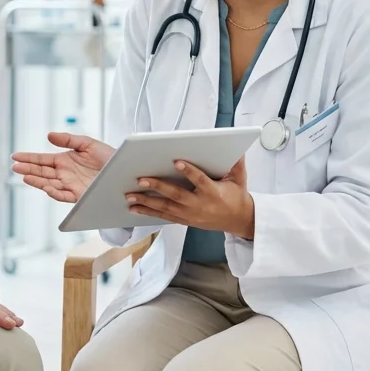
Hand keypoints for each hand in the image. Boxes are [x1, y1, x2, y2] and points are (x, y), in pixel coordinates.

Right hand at [10, 132, 114, 202]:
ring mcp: (70, 185)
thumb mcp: (87, 143)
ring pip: (48, 184)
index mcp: (64, 160)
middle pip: (41, 172)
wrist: (126, 170)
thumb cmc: (108, 157)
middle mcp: (64, 174)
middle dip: (28, 170)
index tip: (15, 156)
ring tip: (24, 176)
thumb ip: (68, 139)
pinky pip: (64, 195)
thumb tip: (48, 136)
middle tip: (15, 167)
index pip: (42, 160)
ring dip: (36, 181)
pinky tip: (46, 187)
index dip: (28, 158)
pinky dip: (54, 192)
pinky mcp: (79, 195)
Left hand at [125, 157, 255, 238]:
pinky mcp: (185, 220)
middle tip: (140, 180)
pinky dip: (149, 212)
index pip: (200, 180)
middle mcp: (200, 205)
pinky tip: (135, 208)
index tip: (176, 161)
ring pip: (166, 208)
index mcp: (213, 193)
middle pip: (176, 195)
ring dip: (146, 202)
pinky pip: (164, 216)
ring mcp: (191, 215)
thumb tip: (237, 149)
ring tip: (129, 196)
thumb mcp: (240, 179)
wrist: (239, 221)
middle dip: (157, 187)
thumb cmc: (237, 197)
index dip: (189, 171)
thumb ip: (237, 164)